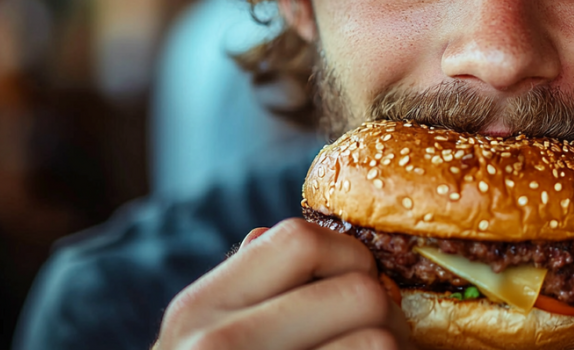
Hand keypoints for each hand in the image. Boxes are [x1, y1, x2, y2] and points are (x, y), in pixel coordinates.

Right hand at [154, 219, 413, 349]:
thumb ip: (235, 293)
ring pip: (379, 342)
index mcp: (199, 308)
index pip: (301, 239)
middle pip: (359, 291)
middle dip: (380, 311)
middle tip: (372, 333)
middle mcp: (217, 345)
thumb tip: (263, 235)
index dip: (344, 255)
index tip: (348, 282)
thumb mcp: (194, 340)